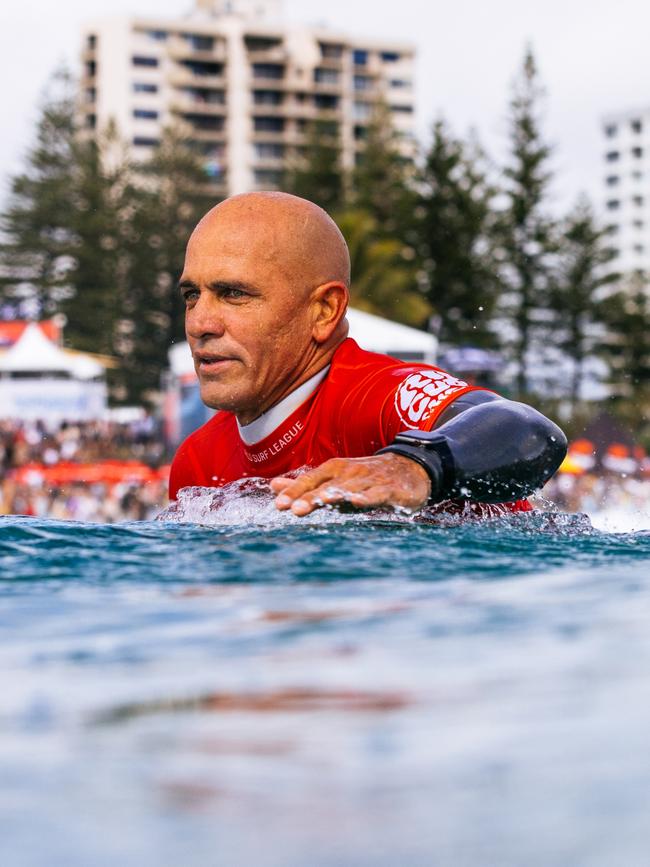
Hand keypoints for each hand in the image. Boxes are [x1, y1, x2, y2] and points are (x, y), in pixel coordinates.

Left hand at [270, 453, 430, 516]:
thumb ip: (304, 485)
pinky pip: (376, 493)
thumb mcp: (334, 478)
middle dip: (309, 497)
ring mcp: (369, 480)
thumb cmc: (365, 476)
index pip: (310, 481)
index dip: (295, 492)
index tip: (278, 504)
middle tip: (292, 509)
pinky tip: (357, 502)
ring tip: (319, 503)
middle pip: (326, 487)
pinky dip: (366, 497)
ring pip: (348, 489)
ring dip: (333, 496)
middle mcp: (348, 473)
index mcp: (333, 470)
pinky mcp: (389, 489)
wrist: (409, 468)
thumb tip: (272, 486)